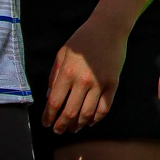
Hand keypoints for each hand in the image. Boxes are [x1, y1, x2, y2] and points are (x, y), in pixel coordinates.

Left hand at [43, 15, 127, 132]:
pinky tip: (90, 121)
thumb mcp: (62, 53)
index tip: (46, 123)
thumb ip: (54, 75)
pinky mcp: (113, 84)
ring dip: (78, 125)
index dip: (49, 117)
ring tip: (73, 129)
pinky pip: (104, 108)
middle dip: (62, 125)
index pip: (54, 103)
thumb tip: (49, 97)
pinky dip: (96, 118)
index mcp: (67, 73)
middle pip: (70, 112)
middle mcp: (82, 81)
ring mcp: (100, 84)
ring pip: (87, 114)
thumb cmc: (83, 39)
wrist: (109, 28)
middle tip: (58, 130)